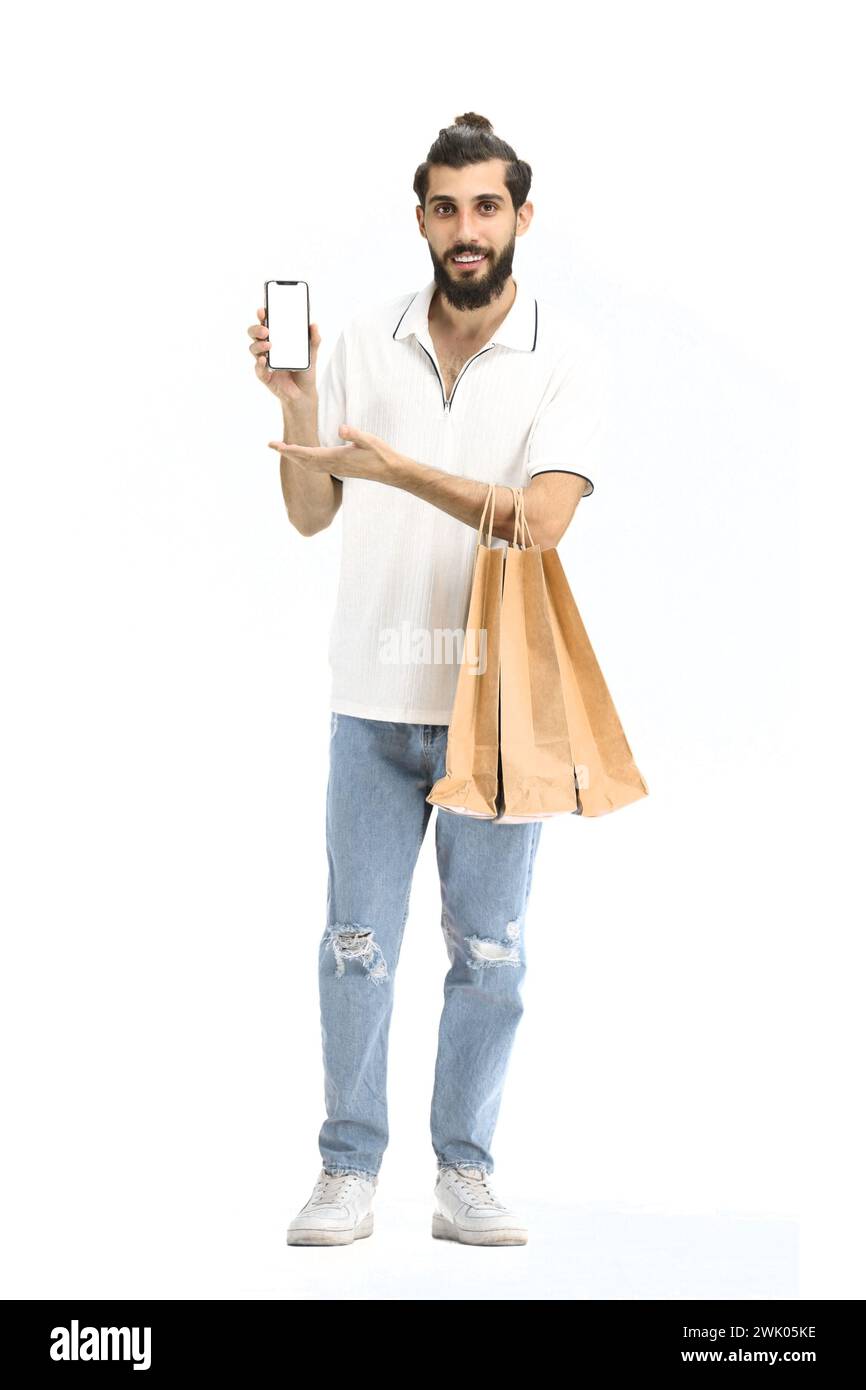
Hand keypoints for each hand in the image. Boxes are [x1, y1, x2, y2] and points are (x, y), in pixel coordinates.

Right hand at [248, 308, 320, 409]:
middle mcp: (267, 349)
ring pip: (253, 349)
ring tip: (269, 345)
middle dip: (256, 329)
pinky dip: (259, 364)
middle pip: (254, 334)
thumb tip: (314, 325)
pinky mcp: (264, 376)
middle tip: (266, 330)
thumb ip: (314, 339)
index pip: (265, 324)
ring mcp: (264, 362)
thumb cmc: (304, 370)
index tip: (263, 310)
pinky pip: (258, 369)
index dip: (262, 316)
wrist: (304, 392)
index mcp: (276, 339)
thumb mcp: (312, 353)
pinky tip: (263, 361)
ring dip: (258, 345)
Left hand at [268, 424, 401, 481]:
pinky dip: (305, 461)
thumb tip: (341, 428)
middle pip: (303, 461)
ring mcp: (335, 469)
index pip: (307, 454)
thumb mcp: (369, 440)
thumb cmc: (380, 454)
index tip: (275, 445)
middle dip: (287, 453)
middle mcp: (332, 465)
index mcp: (335, 458)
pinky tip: (303, 457)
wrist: (390, 471)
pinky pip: (316, 467)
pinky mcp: (339, 469)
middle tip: (271, 445)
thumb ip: (355, 434)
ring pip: (308, 466)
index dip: (290, 450)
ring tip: (283, 449)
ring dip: (294, 458)